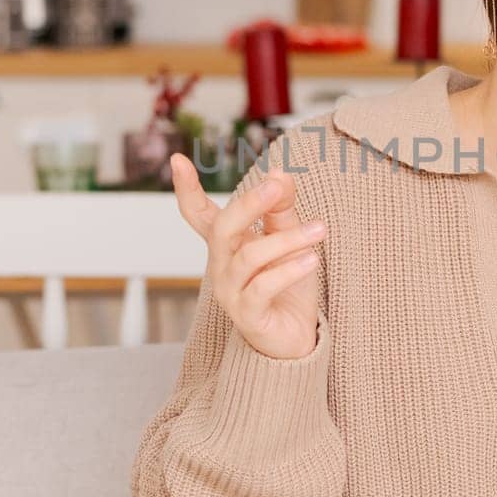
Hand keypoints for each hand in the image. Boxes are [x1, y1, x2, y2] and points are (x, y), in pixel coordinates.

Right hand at [170, 154, 326, 359]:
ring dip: (287, 239)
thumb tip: (279, 173)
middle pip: (222, 228)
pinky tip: (311, 260)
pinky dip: (288, 270)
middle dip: (248, 204)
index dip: (186, 189)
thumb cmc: (287, 286)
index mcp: (227, 245)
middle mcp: (221, 266)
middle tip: (276, 186)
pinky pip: (263, 287)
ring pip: (250, 256)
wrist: (295, 338)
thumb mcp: (288, 239)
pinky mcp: (247, 315)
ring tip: (320, 230)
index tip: (177, 159)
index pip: (198, 214)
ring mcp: (230, 292)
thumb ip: (282, 208)